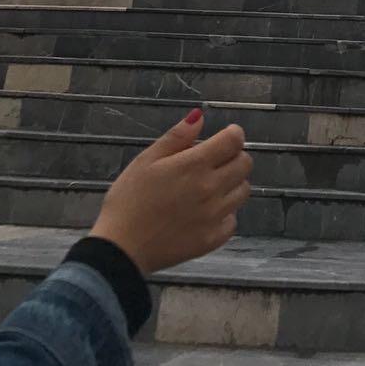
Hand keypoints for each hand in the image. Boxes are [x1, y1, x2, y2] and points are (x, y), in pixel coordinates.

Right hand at [91, 110, 252, 274]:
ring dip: (233, 184)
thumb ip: (176, 137)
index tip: (225, 136)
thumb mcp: (146, 161)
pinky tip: (207, 213)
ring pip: (243, 191)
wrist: (120, 249)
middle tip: (216, 162)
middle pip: (244, 164)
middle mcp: (210, 189)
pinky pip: (232, 221)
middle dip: (235, 157)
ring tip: (211, 187)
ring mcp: (213, 216)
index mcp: (194, 165)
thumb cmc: (128, 200)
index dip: (233, 134)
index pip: (234, 141)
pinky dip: (225, 214)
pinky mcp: (211, 240)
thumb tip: (199, 116)